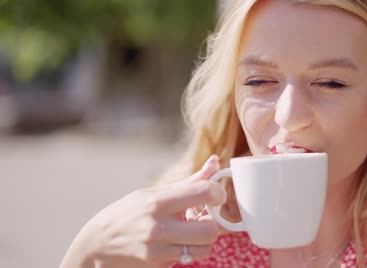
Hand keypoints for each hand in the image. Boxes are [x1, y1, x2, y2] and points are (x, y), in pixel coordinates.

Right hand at [60, 155, 225, 267]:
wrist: (95, 246)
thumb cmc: (128, 213)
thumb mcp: (153, 193)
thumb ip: (189, 182)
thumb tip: (215, 161)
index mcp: (158, 201)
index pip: (204, 192)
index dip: (218, 194)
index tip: (215, 196)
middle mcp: (158, 227)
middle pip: (211, 230)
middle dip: (213, 224)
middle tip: (203, 219)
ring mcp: (157, 251)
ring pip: (204, 249)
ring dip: (203, 241)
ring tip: (190, 232)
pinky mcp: (157, 266)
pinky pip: (188, 260)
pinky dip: (188, 252)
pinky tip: (175, 243)